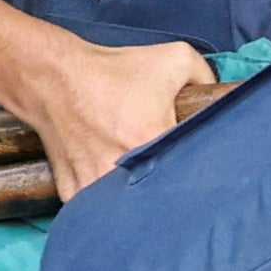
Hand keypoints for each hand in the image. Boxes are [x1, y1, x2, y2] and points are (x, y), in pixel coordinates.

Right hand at [2, 27, 218, 199]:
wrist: (53, 78)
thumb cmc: (110, 71)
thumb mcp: (173, 58)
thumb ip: (206, 77)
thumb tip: (217, 99)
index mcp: (151, 142)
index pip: (191, 174)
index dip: (199, 173)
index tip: (200, 170)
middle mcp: (121, 172)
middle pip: (161, 199)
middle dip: (172, 193)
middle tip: (173, 179)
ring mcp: (94, 187)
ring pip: (128, 212)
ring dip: (138, 203)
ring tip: (141, 185)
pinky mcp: (74, 194)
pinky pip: (96, 211)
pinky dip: (106, 204)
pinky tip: (112, 188)